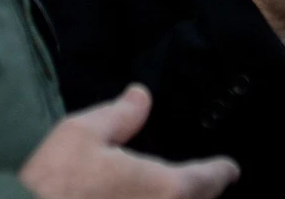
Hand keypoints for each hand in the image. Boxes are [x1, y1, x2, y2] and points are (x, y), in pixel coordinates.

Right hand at [20, 84, 240, 198]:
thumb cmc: (53, 182)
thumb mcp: (82, 134)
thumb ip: (120, 116)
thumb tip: (142, 96)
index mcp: (164, 187)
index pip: (208, 179)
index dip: (221, 172)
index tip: (230, 169)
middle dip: (200, 193)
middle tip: (202, 181)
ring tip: (174, 192)